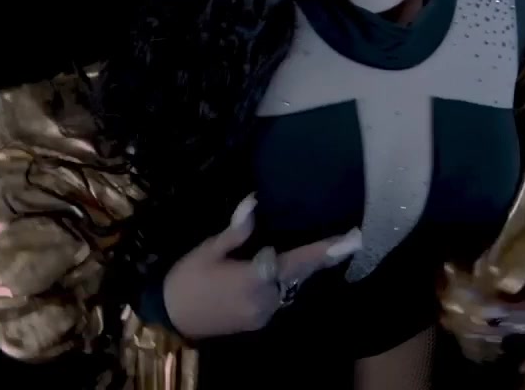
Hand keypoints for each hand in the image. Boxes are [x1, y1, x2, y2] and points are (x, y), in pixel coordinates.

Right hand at [162, 194, 361, 339]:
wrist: (171, 316)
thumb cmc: (188, 277)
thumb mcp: (208, 249)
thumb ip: (236, 231)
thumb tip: (254, 203)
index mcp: (253, 277)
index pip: (297, 261)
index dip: (326, 250)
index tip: (353, 239)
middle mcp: (266, 299)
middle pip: (298, 273)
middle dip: (319, 257)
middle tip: (351, 238)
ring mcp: (264, 313)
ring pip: (289, 286)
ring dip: (297, 269)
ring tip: (311, 249)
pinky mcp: (259, 321)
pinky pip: (278, 297)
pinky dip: (281, 281)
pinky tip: (278, 269)